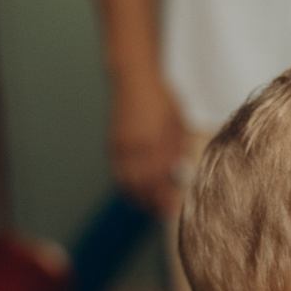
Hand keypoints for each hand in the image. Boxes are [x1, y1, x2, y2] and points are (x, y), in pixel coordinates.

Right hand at [108, 67, 186, 214]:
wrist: (133, 78)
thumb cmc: (162, 98)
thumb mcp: (178, 122)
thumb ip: (176, 149)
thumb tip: (177, 176)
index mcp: (156, 140)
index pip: (160, 179)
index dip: (166, 197)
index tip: (173, 209)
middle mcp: (136, 146)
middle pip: (142, 185)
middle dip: (152, 202)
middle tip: (163, 211)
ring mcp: (121, 145)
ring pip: (127, 182)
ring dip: (138, 197)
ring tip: (149, 205)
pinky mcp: (112, 144)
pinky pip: (117, 172)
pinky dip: (126, 185)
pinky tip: (135, 190)